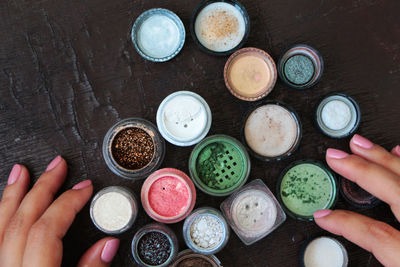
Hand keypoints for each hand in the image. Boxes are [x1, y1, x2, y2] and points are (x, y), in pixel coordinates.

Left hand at [0, 156, 118, 266]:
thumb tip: (108, 243)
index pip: (47, 229)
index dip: (68, 203)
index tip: (85, 189)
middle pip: (23, 221)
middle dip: (43, 187)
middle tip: (58, 166)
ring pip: (0, 226)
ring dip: (13, 195)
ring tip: (20, 173)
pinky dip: (1, 215)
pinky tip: (6, 205)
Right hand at [314, 134, 399, 265]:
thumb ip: (379, 260)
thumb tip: (346, 261)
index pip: (378, 235)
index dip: (345, 223)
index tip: (323, 216)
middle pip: (397, 192)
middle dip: (362, 171)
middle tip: (336, 157)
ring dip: (384, 159)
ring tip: (361, 145)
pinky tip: (399, 153)